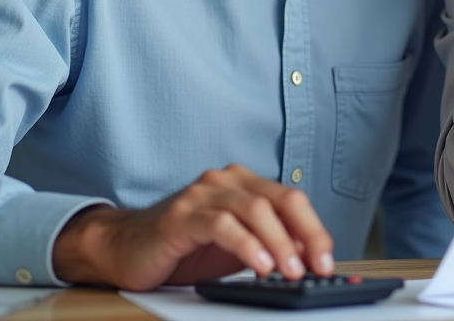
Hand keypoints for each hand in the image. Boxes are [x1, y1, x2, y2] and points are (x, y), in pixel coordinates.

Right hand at [52, 164, 333, 290]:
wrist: (125, 248)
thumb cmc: (183, 247)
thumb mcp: (236, 248)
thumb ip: (269, 244)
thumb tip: (308, 255)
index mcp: (245, 185)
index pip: (292, 200)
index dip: (315, 230)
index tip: (327, 259)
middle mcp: (227, 182)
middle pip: (280, 201)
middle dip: (306, 234)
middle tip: (319, 266)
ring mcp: (203, 194)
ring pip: (255, 210)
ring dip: (279, 243)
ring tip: (290, 271)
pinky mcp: (182, 215)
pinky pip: (222, 225)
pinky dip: (246, 245)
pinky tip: (259, 266)